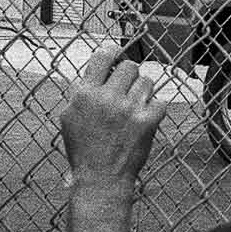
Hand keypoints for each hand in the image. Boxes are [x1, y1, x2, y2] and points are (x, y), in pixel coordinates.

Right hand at [61, 45, 168, 187]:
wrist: (101, 178)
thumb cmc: (84, 150)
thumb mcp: (70, 118)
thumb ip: (81, 93)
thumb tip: (97, 71)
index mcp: (84, 94)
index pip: (102, 57)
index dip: (112, 52)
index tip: (117, 53)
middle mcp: (106, 98)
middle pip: (129, 66)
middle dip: (129, 77)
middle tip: (127, 91)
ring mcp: (127, 109)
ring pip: (146, 81)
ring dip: (143, 93)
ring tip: (134, 108)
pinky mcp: (147, 121)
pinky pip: (160, 101)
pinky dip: (156, 109)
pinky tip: (145, 119)